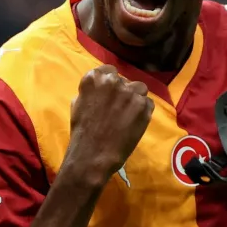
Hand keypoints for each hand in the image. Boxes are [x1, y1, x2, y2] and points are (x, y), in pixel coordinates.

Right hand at [63, 65, 153, 184]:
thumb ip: (90, 92)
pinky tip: (135, 123)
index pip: (108, 71)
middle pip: (124, 81)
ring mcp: (130, 92)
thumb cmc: (82, 133)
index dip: (111, 83)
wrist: (93, 156)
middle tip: (119, 109)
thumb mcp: (78, 105)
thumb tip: (99, 89)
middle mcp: (113, 81)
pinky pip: (148, 104)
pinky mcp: (143, 106)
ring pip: (139, 89)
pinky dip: (144, 112)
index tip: (111, 93)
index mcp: (93, 78)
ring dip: (135, 99)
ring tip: (129, 115)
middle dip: (123, 92)